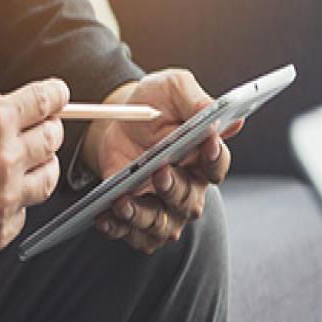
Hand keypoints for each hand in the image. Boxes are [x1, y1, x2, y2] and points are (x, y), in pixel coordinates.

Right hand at [0, 78, 68, 263]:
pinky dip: (15, 203)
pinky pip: (24, 212)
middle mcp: (6, 157)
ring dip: (41, 166)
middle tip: (40, 129)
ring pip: (48, 176)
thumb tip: (11, 111)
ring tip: (26, 163)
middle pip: (53, 136)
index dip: (55, 94)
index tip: (58, 94)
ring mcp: (8, 195)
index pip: (44, 99)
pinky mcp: (2, 227)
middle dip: (48, 129)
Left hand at [82, 70, 241, 254]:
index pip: (217, 164)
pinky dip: (118, 229)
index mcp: (203, 157)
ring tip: (123, 202)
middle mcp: (188, 187)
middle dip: (174, 189)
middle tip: (159, 172)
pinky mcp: (136, 215)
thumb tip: (218, 113)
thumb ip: (195, 99)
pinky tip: (103, 216)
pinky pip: (133, 234)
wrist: (120, 119)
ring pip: (162, 225)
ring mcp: (163, 205)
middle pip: (188, 201)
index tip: (207, 143)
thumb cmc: (155, 103)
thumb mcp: (174, 87)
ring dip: (143, 217)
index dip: (215, 157)